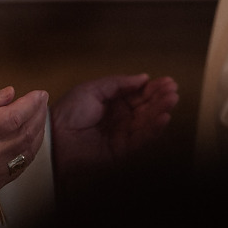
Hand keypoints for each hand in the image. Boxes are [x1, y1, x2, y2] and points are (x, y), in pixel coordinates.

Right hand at [0, 87, 48, 210]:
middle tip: (41, 102)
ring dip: (37, 133)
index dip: (31, 104)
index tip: (38, 94)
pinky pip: (19, 169)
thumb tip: (9, 94)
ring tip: (38, 117)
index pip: (14, 117)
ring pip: (26, 153)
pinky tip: (27, 139)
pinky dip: (28, 152)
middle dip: (38, 115)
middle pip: (25, 134)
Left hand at [50, 74, 178, 190]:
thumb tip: (143, 78)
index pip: (138, 95)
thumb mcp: (92, 89)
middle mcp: (121, 119)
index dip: (153, 88)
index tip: (167, 81)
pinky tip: (164, 117)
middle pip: (146, 108)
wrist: (54, 135)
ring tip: (172, 100)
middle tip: (173, 89)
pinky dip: (154, 128)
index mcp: (113, 103)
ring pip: (147, 122)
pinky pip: (142, 139)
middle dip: (160, 98)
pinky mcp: (123, 150)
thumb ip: (118, 84)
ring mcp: (123, 134)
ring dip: (161, 111)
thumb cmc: (69, 110)